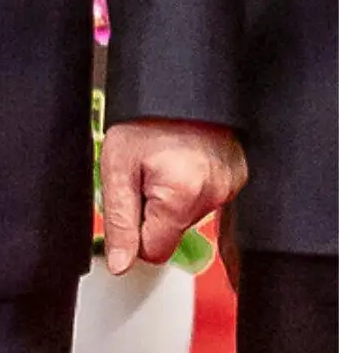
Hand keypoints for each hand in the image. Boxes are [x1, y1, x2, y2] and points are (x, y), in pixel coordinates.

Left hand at [102, 118, 246, 272]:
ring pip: (186, 218)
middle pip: (171, 233)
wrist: (179, 88)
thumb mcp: (116, 167)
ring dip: (168, 200)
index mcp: (182, 195)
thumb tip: (120, 264)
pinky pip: (203, 201)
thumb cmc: (146, 121)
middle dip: (151, 213)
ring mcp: (229, 188)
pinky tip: (179, 165)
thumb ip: (119, 220)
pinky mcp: (236, 181)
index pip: (155, 251)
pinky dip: (187, 189)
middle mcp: (213, 196)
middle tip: (143, 178)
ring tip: (160, 165)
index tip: (128, 207)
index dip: (133, 235)